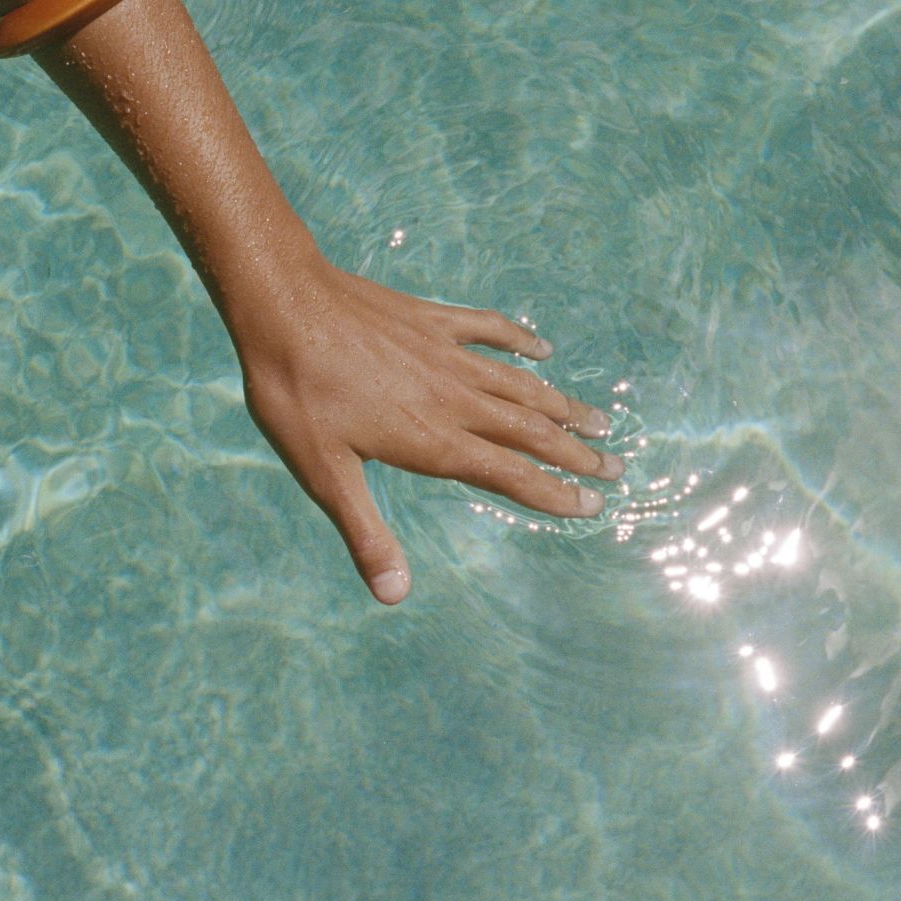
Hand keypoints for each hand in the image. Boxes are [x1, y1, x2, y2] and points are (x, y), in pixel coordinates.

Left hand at [231, 259, 618, 604]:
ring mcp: (446, 354)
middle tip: (616, 467)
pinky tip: (541, 349)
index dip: (553, 494)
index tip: (592, 508)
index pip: (510, 475)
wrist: (284, 305)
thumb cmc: (296, 393)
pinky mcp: (430, 320)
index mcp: (434, 440)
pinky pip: (489, 329)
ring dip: (561, 404)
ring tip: (598, 419)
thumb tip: (394, 595)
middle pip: (530, 430)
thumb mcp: (324, 473)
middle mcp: (454, 397)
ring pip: (520, 383)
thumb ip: (365, 533)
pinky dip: (520, 339)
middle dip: (575, 453)